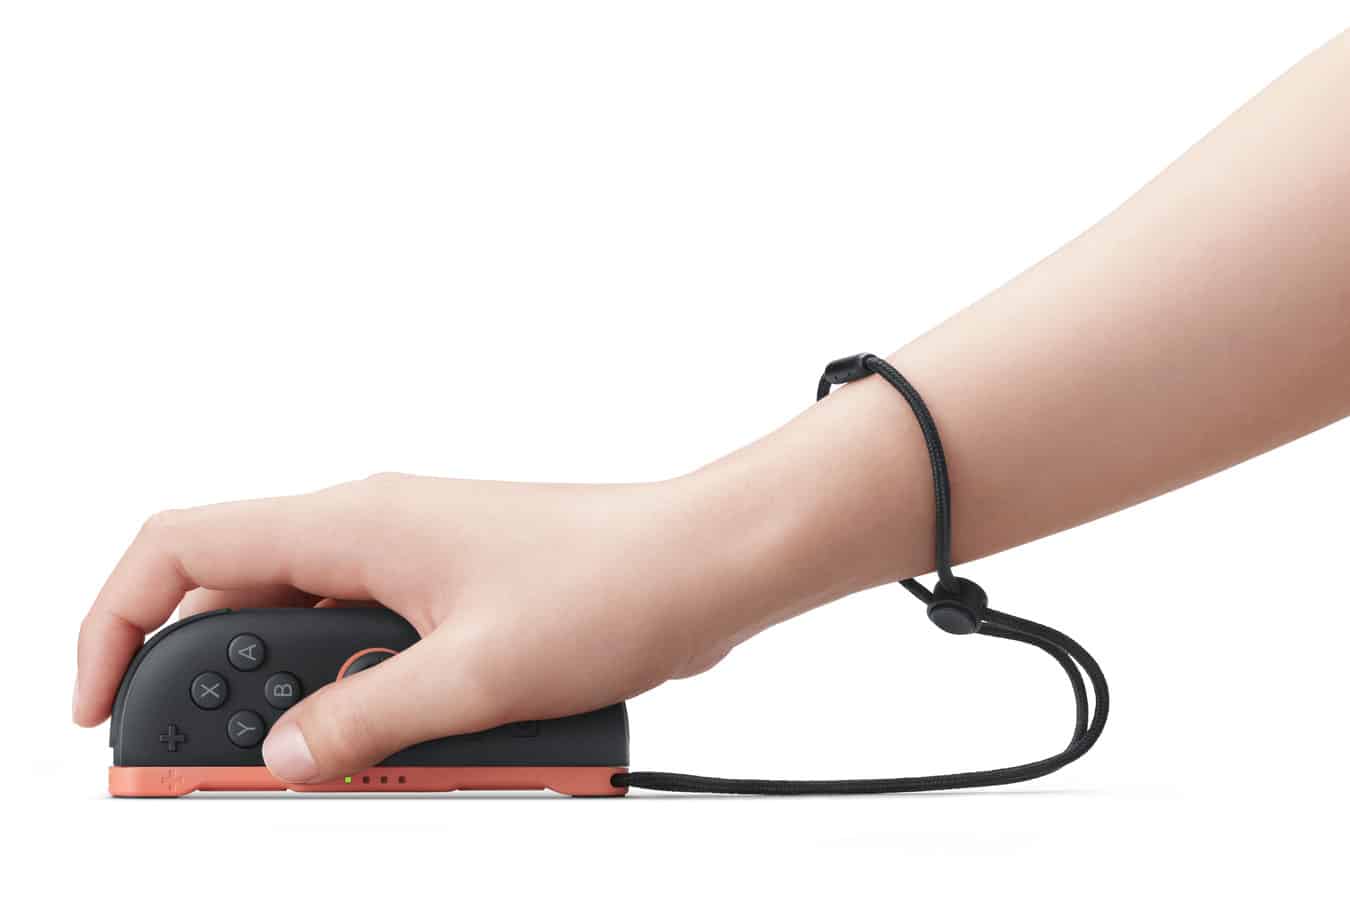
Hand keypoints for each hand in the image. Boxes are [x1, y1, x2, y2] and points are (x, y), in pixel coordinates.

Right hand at [73, 473, 769, 782]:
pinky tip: (403, 753)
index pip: (183, 548)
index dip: (118, 625)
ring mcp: (414, 566)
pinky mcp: (453, 599)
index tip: (105, 713)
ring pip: (314, 642)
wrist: (704, 564)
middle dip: (223, 699)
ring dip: (308, 714)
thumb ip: (363, 721)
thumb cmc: (613, 583)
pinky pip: (378, 654)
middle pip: (242, 609)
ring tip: (341, 771)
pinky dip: (368, 706)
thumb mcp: (473, 677)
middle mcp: (374, 533)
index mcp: (356, 524)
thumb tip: (281, 758)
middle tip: (228, 776)